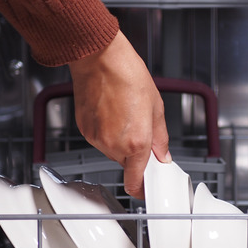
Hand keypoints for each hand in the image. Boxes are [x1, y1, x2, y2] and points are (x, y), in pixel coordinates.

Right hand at [68, 30, 170, 198]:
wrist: (100, 59)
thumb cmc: (127, 75)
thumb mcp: (156, 107)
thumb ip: (160, 138)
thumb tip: (163, 155)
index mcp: (137, 142)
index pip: (135, 182)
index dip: (142, 188)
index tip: (147, 187)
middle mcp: (114, 145)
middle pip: (126, 164)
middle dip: (134, 153)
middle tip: (138, 128)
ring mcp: (97, 139)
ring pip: (112, 152)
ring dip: (120, 141)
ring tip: (123, 114)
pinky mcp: (85, 130)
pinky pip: (99, 140)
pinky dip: (106, 132)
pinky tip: (110, 112)